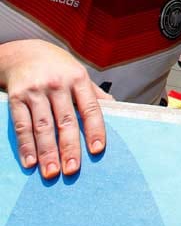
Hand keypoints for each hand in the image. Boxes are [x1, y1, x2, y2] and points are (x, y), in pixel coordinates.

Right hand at [0, 40, 112, 178]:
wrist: (25, 52)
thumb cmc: (60, 68)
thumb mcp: (80, 74)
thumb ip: (95, 94)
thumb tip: (118, 110)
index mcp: (79, 80)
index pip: (91, 108)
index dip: (95, 129)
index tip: (98, 150)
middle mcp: (58, 85)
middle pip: (66, 121)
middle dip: (69, 147)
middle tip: (72, 170)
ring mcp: (36, 91)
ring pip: (43, 126)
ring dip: (47, 152)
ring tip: (51, 172)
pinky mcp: (17, 97)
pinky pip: (21, 124)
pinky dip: (25, 145)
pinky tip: (30, 162)